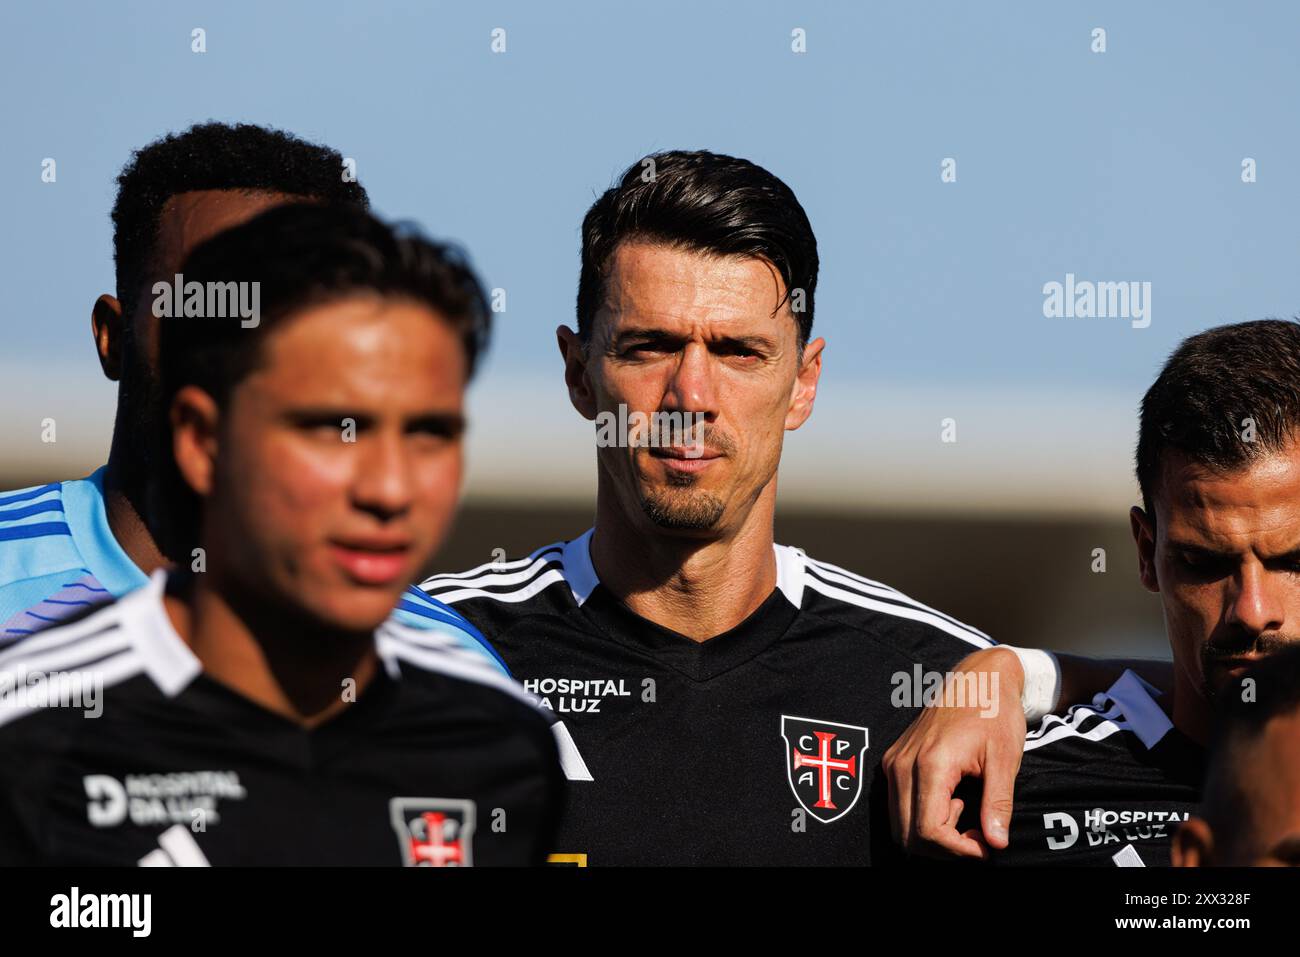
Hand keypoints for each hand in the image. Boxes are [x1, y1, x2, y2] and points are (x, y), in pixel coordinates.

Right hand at [882, 646, 1026, 858]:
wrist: (978, 677)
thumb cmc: (994, 712)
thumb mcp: (1005, 759)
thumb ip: (998, 803)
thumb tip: (996, 844)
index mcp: (931, 764)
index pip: (929, 832)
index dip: (958, 850)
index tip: (987, 846)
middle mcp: (903, 765)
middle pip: (908, 836)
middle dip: (944, 848)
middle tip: (979, 836)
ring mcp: (894, 762)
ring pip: (900, 825)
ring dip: (932, 835)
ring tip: (967, 814)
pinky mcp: (894, 760)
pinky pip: (899, 806)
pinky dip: (922, 818)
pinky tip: (952, 802)